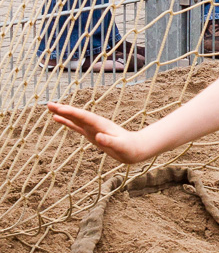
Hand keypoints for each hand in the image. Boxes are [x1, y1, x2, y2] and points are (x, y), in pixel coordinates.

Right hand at [47, 102, 165, 165]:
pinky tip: (59, 120)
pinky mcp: (91, 134)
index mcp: (101, 125)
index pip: (84, 117)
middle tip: (49, 104)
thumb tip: (98, 137)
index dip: (72, 113)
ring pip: (75, 119)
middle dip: (64, 110)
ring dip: (63, 114)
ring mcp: (92, 128)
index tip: (60, 109)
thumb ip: (110, 141)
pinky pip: (76, 127)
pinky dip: (67, 123)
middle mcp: (95, 124)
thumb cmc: (128, 148)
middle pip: (77, 115)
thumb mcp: (120, 146)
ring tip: (50, 109)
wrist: (134, 148)